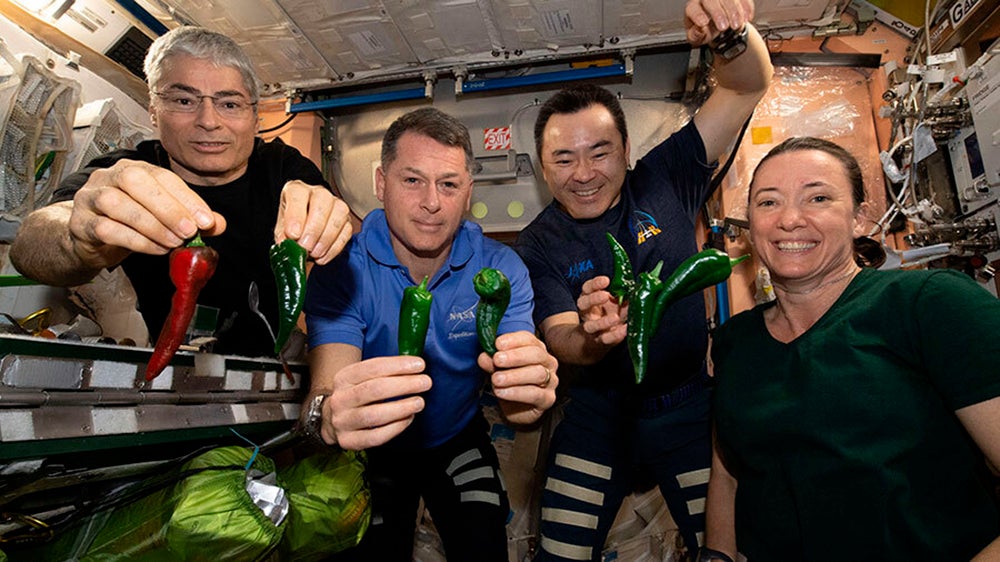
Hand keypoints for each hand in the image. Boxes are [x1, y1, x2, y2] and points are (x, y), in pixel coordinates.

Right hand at [67, 159, 224, 268]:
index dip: (186, 197)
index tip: (206, 220)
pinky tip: (156, 249)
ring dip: (151, 225)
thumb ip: (190, 217)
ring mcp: (90, 198)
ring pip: (116, 203)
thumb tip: (218, 223)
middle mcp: (108, 177)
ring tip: (173, 242)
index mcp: (133, 169)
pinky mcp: (80, 223)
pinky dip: (136, 240)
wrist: (89, 241)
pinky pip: (105, 228)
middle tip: (189, 231)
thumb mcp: (162, 218)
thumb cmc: (127, 223)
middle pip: (134, 181)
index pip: (162, 176)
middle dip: (167, 207)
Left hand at [274, 180, 352, 264]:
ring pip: (339, 213)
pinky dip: (335, 247)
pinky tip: (323, 256)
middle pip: (322, 201)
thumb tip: (289, 247)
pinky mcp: (346, 219)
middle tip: (305, 247)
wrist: (302, 236)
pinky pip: (347, 230)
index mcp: (296, 190)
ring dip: (326, 238)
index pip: (297, 194)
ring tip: (314, 254)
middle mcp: (318, 193)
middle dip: (314, 228)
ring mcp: (335, 204)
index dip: (295, 215)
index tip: (293, 234)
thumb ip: (284, 237)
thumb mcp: (282, 232)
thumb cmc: (292, 229)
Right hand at [321, 355, 431, 449]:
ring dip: (402, 407)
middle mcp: (340, 399)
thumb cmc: (358, 394)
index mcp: (344, 378)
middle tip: (425, 382)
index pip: (372, 367)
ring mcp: (342, 422)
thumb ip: (386, 371)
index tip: (419, 365)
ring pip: (374, 415)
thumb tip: (416, 365)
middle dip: (404, 385)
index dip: (398, 365)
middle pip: (374, 390)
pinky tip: (408, 418)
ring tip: (419, 402)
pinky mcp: (349, 441)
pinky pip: (376, 437)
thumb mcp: (363, 378)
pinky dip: (396, 427)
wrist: (333, 419)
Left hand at [480, 330, 557, 425]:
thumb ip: (492, 362)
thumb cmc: (509, 383)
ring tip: (496, 379)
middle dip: (515, 356)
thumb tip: (484, 356)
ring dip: (514, 376)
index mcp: (536, 349)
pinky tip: (501, 392)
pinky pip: (535, 394)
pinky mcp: (548, 399)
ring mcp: (551, 381)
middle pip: (536, 354)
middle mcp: (548, 362)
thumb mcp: (497, 369)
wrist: (515, 409)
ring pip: (537, 373)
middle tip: (497, 360)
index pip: (529, 339)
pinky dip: (516, 392)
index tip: (497, 344)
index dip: (513, 340)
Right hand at [578, 275, 627, 346]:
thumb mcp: (616, 303)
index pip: (587, 288)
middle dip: (593, 299)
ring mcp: (592, 328)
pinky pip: (605, 339)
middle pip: (583, 303)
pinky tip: (625, 329)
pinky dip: (615, 335)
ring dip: (602, 322)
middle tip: (605, 296)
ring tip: (615, 318)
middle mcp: (587, 312)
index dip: (595, 284)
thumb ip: (624, 297)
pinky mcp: (599, 341)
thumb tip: (638, 291)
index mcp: (589, 299)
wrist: (602, 337)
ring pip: (590, 326)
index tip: (606, 281)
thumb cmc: (610, 314)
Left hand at [685, 0, 754, 45]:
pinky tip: (747, 18)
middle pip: (711, 0)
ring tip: (736, 26)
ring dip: (734, 12)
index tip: (703, 23)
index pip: (693, 8)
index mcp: (693, 7)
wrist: (717, 26)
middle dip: (718, 13)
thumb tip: (699, 30)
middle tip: (723, 27)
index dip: (698, 15)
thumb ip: (695, 35)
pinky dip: (746, 8)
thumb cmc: (704, 31)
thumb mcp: (697, 37)